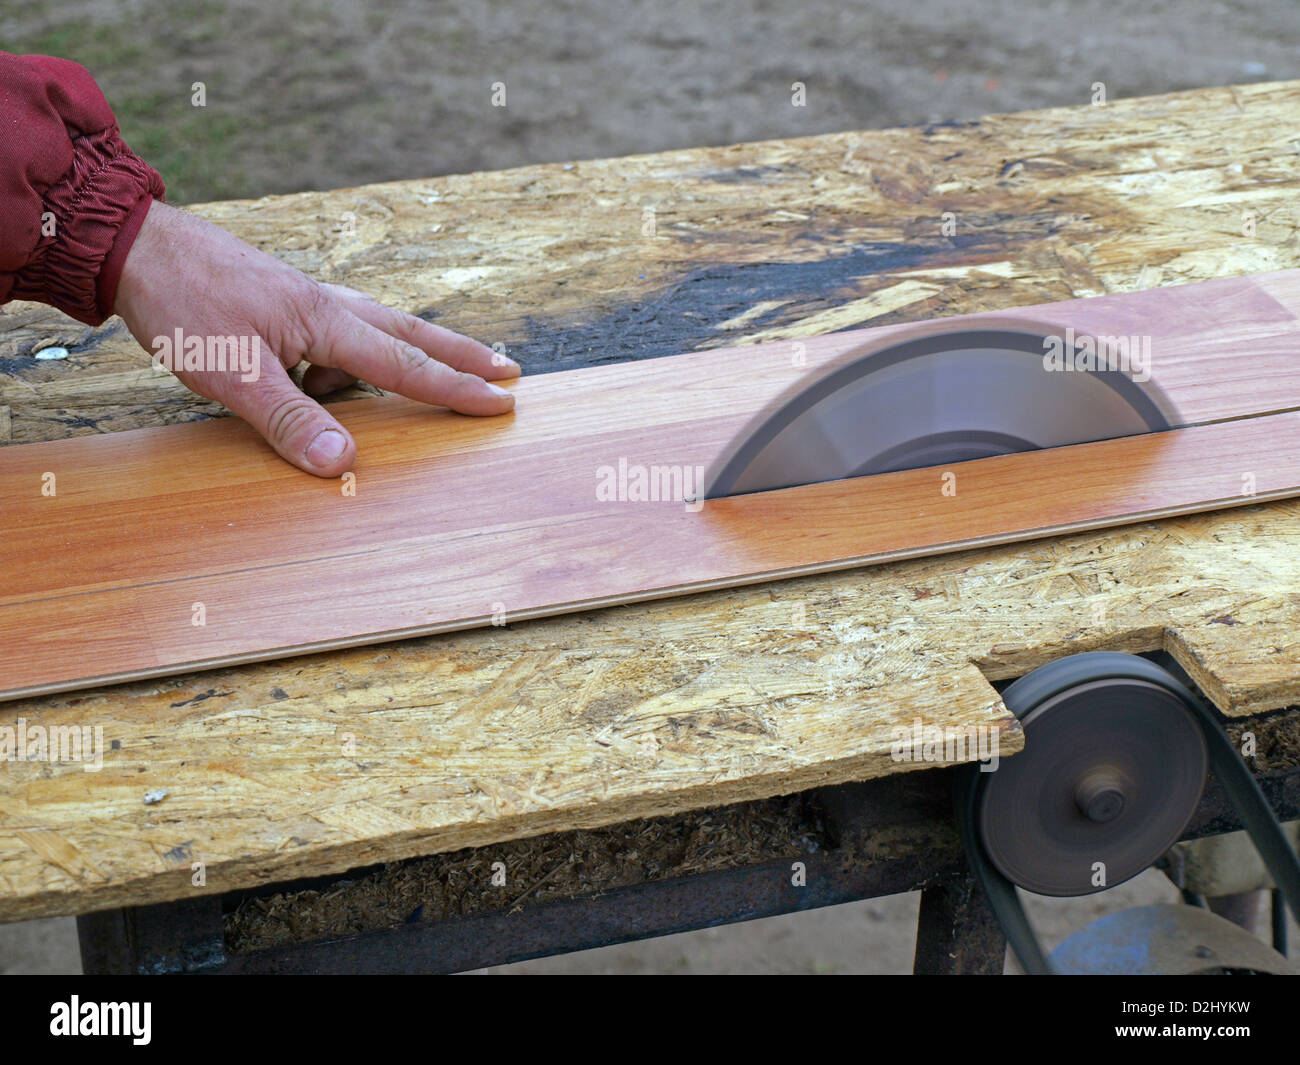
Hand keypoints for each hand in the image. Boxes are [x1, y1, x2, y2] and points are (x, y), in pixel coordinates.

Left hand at [113, 200, 518, 475]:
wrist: (137, 245)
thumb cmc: (183, 303)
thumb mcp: (231, 373)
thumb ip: (288, 418)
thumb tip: (343, 461)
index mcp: (326, 323)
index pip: (406, 366)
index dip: (456, 389)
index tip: (502, 401)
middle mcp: (328, 307)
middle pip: (412, 335)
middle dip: (461, 356)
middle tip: (508, 369)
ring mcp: (307, 302)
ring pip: (378, 331)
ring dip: (413, 353)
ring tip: (427, 379)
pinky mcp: (285, 303)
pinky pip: (337, 336)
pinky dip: (352, 360)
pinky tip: (326, 382)